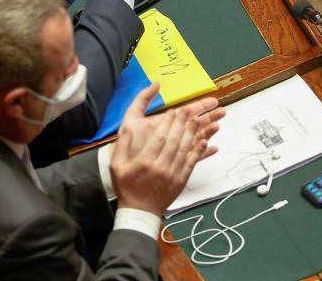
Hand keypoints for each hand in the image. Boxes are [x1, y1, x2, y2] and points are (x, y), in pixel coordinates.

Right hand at [109, 83, 224, 216]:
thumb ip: (122, 146)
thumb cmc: (127, 188)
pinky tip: (204, 141)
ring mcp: (172, 175)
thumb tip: (129, 129)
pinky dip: (199, 152)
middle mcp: (160, 167)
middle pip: (174, 141)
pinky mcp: (181, 181)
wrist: (140, 212)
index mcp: (145, 162)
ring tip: (199, 120)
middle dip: (182, 123)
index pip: (159, 137)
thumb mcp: (117, 166)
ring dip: (193, 134)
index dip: (168, 123)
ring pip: (185, 150)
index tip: (173, 111)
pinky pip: (191, 163)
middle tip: (188, 110)